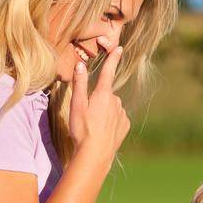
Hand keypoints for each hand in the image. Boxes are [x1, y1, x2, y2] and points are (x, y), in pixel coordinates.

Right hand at [68, 46, 128, 164]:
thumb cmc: (83, 129)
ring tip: (93, 126)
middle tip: (87, 115)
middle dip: (98, 100)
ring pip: (112, 107)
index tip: (119, 48)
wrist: (95, 154)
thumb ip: (80, 84)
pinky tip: (102, 132)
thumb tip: (80, 64)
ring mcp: (122, 114)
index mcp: (103, 94)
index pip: (108, 71)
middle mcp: (116, 101)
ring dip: (104, 112)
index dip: (113, 59)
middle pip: (106, 94)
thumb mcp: (77, 105)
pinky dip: (110, 122)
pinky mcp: (125, 125)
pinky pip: (117, 118)